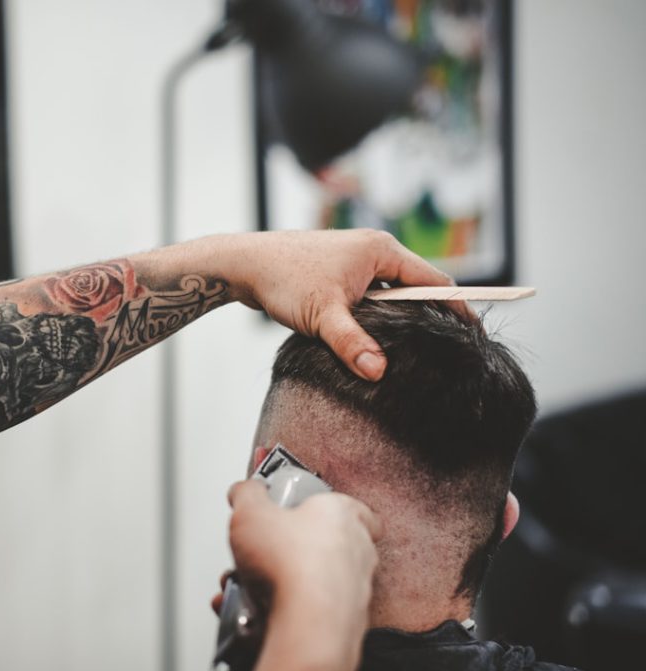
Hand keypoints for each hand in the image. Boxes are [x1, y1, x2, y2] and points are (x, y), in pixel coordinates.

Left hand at [214, 229, 463, 380]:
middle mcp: (374, 249)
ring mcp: (356, 259)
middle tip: (447, 350)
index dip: (457, 307)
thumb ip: (352, 344)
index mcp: (381, 250)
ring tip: (415, 350)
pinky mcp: (340, 271)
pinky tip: (375, 340)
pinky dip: (377, 315)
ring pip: (391, 294)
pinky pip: (372, 295)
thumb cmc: (283, 280)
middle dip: (429, 316)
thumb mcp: (322, 316)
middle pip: (416, 287)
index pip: (434, 281)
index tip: (473, 334)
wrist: (244, 265)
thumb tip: (379, 373)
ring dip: (398, 318)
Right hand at [221, 481, 383, 670]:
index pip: (351, 506)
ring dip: (279, 583)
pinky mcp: (346, 621)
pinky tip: (254, 612)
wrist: (308, 625)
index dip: (324, 509)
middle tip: (262, 552)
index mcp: (343, 515)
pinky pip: (309, 611)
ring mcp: (355, 588)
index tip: (299, 511)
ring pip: (312, 581)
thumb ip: (247, 494)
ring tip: (247, 586)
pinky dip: (283, 611)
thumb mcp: (250, 512)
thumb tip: (245, 491)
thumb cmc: (292, 566)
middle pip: (323, 544)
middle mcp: (358, 551)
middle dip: (288, 550)